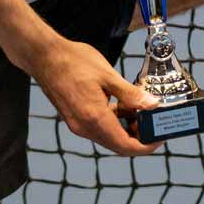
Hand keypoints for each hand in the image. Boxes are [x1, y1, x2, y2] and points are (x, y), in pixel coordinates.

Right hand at [27, 36, 159, 156]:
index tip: (160, 138)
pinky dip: (114, 121)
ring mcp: (78, 124)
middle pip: (118, 144)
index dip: (145, 146)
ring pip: (109, 136)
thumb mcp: (108, 75)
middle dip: (138, 137)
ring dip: (126, 128)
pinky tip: (123, 105)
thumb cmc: (73, 62)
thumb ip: (131, 94)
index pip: (125, 145)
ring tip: (140, 109)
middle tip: (153, 122)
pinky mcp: (75, 118)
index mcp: (94, 118)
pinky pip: (99, 128)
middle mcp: (84, 127)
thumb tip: (152, 105)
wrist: (44, 57)